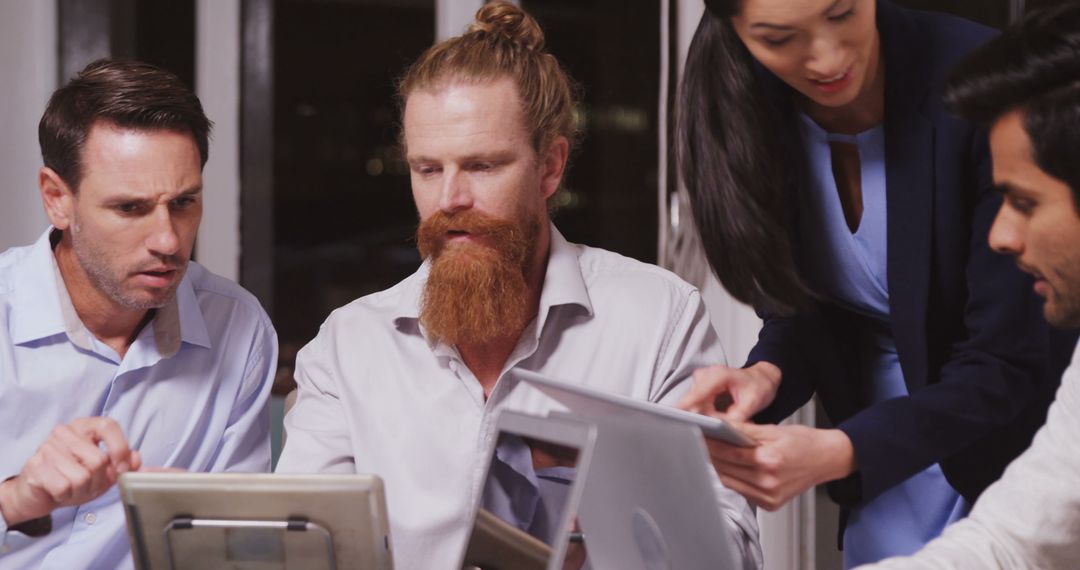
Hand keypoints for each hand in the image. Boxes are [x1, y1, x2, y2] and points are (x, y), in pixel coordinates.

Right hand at [0, 417, 140, 524]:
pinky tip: (58, 491)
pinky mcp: (35, 466)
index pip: (109, 426)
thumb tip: (137, 460)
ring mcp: (47, 447)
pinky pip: (64, 487)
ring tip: (72, 487)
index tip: (121, 469)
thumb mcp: (103, 472)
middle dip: (98, 481)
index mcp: (84, 426)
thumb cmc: (72, 478)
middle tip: (88, 484)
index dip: (120, 449)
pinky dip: (65, 495)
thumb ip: (123, 464)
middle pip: (98, 460)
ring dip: (81, 490)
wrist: (37, 494)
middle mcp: (64, 432)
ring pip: (82, 476)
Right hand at [678, 361, 781, 421]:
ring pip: (694, 404)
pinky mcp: (700, 387)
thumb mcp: (752, 403)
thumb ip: (737, 416)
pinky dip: (707, 413)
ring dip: (706, 415)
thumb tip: (721, 427)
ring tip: (728, 416)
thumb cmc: (758, 386)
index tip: (676, 416)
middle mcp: (707, 375)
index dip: (686, 405)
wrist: (761, 379)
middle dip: (703, 416)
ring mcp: (702, 381)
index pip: (698, 393)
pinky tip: (721, 414)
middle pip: (693, 401)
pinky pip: (697, 404)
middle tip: (724, 423)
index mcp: (718, 375)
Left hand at [705, 422, 855, 510]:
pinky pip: (742, 491)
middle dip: (711, 455)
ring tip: (711, 454)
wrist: (827, 459)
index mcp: (770, 460)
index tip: (700, 436)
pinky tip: (729, 468)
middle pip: (726, 469)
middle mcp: (769, 482)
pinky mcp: (770, 504)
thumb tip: (720, 426)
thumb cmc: (804, 442)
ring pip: (730, 482)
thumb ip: (745, 430)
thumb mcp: (774, 430)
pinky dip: (732, 479)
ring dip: (719, 468)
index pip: (729, 453)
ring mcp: (769, 496)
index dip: (711, 444)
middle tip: (701, 443)